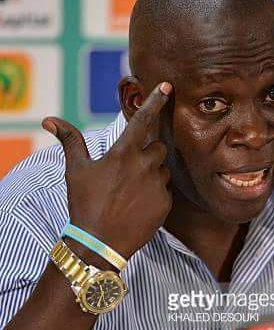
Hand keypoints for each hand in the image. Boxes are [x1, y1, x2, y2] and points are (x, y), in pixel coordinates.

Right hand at [42, 82, 172, 258]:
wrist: (99, 243)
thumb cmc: (85, 203)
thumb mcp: (76, 170)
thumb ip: (70, 140)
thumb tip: (50, 120)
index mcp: (123, 152)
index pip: (143, 119)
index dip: (155, 101)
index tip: (167, 86)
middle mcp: (145, 165)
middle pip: (159, 146)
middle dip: (149, 152)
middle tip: (130, 169)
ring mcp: (157, 185)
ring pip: (163, 169)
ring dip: (153, 173)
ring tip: (131, 191)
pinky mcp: (165, 204)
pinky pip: (166, 191)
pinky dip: (155, 194)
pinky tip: (138, 205)